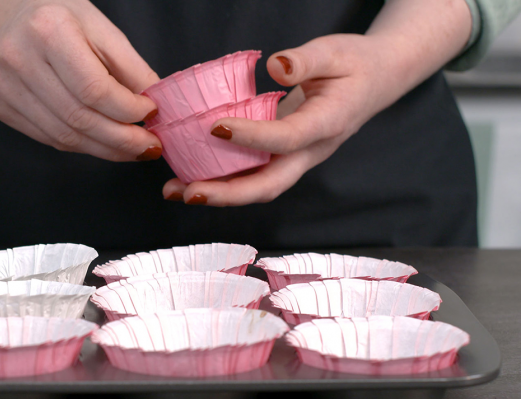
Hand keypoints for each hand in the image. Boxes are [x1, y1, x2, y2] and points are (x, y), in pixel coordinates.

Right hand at [0, 0, 162, 161]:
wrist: (6, 18)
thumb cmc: (60, 17)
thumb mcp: (101, 27)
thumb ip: (130, 66)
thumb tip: (156, 106)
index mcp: (47, 30)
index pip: (93, 88)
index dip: (127, 109)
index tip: (151, 113)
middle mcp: (19, 60)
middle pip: (79, 117)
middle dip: (121, 139)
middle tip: (149, 146)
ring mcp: (5, 88)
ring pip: (65, 136)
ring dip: (105, 149)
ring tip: (132, 150)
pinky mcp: (1, 108)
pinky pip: (51, 139)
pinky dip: (84, 146)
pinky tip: (104, 144)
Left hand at [162, 0, 471, 205]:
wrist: (377, 81)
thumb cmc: (355, 64)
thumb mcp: (336, 51)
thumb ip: (306, 60)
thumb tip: (276, 65)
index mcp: (328, 124)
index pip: (287, 138)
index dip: (252, 137)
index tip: (215, 127)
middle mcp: (311, 151)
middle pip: (269, 184)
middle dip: (227, 194)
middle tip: (187, 191)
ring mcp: (297, 159)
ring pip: (257, 187)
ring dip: (217, 194)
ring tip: (174, 191)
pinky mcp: (283, 158)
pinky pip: (252, 176)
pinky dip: (221, 181)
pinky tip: (188, 176)